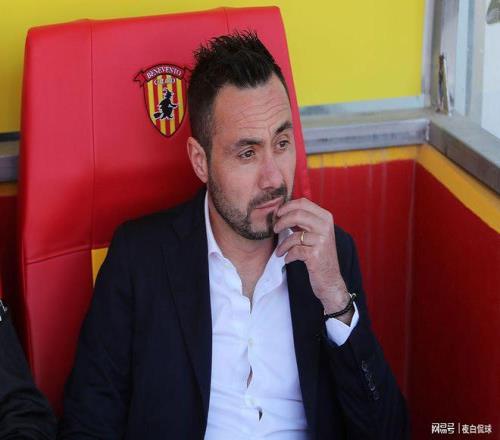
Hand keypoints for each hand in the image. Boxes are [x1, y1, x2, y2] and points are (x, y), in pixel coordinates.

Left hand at [274, 198, 352, 322]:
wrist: (330, 280)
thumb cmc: (319, 255)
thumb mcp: (316, 234)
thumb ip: (304, 221)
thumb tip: (282, 210)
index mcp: (325, 217)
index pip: (303, 202)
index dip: (287, 206)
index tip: (277, 214)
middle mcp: (326, 226)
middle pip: (297, 214)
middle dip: (281, 222)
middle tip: (275, 229)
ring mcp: (322, 240)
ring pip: (293, 235)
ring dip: (282, 245)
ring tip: (280, 251)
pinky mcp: (316, 254)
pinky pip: (294, 250)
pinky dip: (288, 256)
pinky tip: (288, 259)